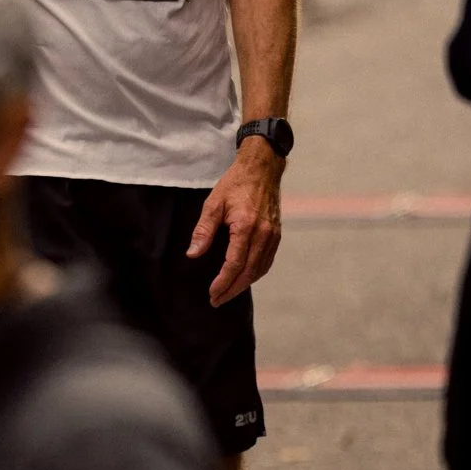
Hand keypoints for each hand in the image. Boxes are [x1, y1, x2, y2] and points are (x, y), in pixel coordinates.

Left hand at [187, 140, 282, 305]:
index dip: (223, 282)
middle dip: (232, 289)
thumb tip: (193, 254)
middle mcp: (263, 234)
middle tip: (217, 300)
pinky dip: (255, 273)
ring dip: (244, 285)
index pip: (235, 264)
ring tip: (228, 293)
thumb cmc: (235, 184)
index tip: (212, 293)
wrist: (262, 169)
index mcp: (246, 226)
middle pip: (249, 272)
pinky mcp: (277, 234)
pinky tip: (244, 278)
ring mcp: (273, 235)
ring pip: (260, 269)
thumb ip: (203, 230)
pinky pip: (267, 261)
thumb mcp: (213, 203)